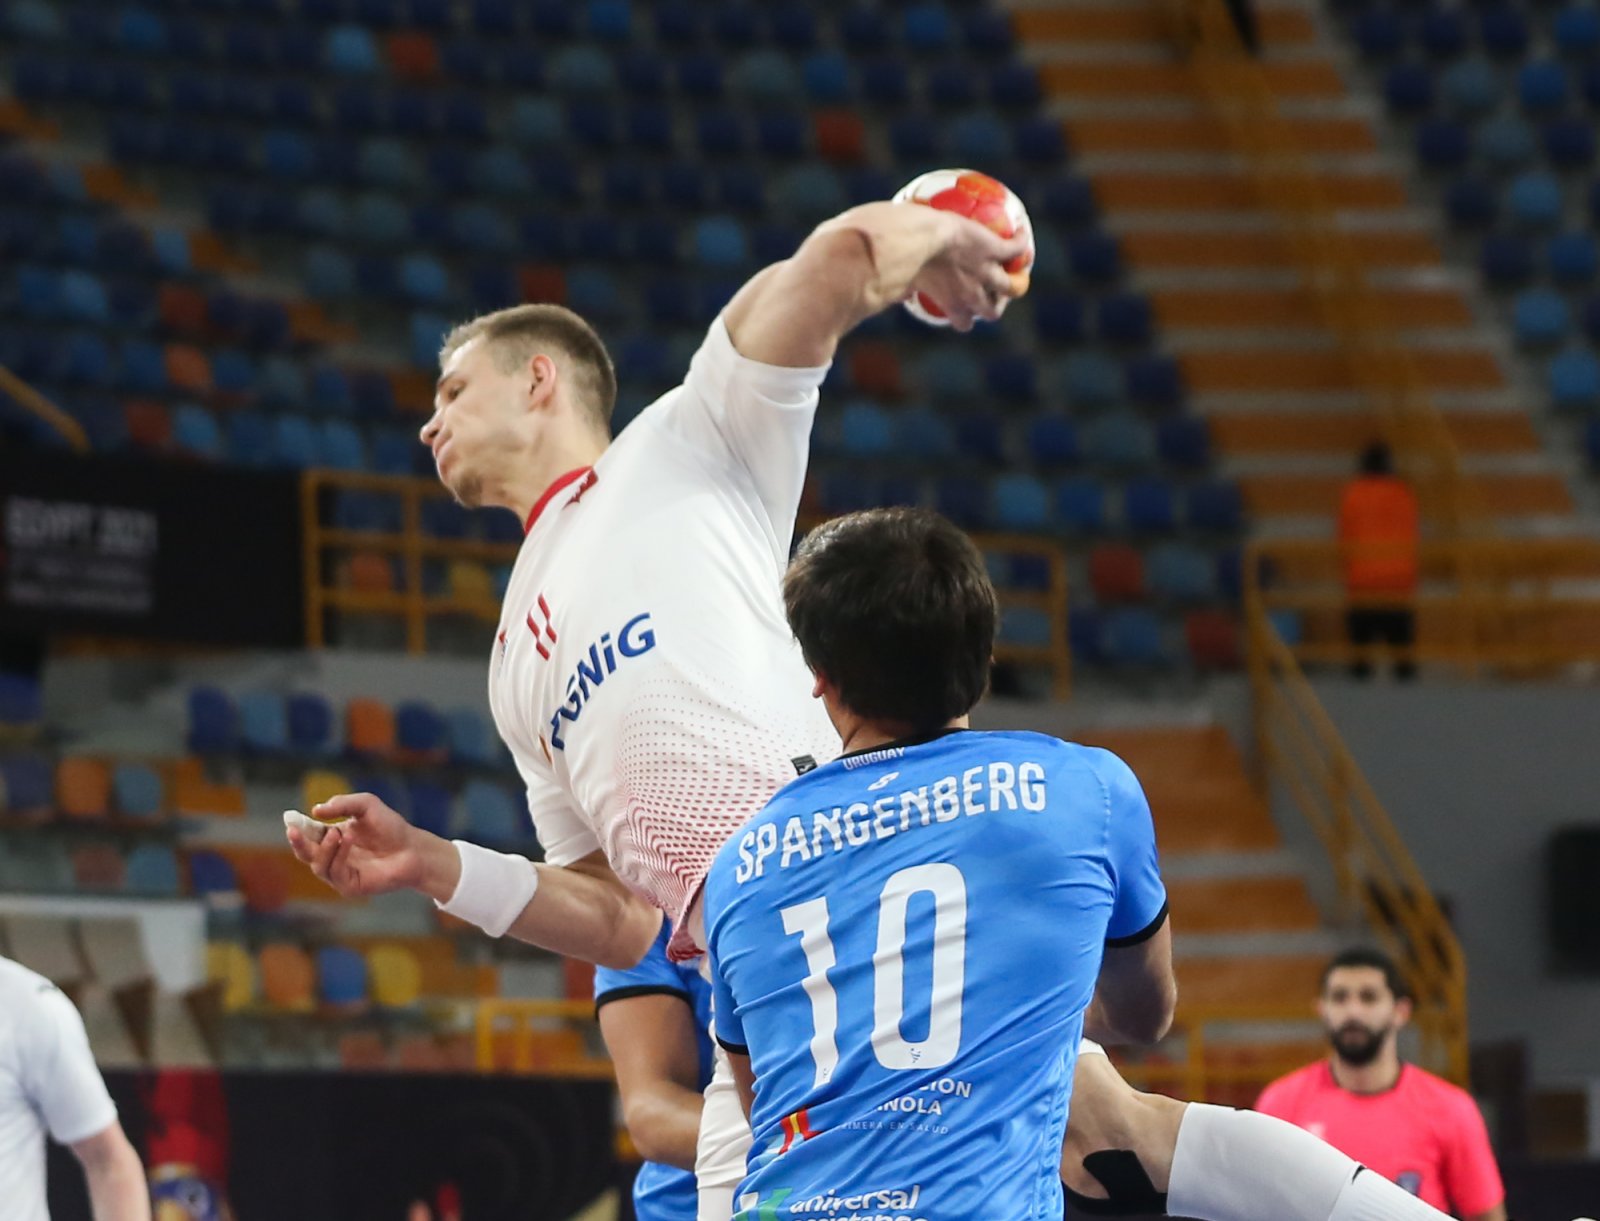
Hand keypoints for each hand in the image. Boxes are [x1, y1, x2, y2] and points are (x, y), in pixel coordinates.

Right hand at [284, 791, 426, 898]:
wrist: (412, 847)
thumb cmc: (390, 826)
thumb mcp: (366, 805)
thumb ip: (342, 804)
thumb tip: (315, 811)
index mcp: (332, 838)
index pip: (309, 835)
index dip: (298, 829)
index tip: (290, 820)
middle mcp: (333, 857)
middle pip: (306, 854)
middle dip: (298, 843)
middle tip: (293, 830)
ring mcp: (340, 874)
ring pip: (318, 865)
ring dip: (323, 849)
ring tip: (335, 833)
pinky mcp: (350, 886)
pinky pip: (335, 873)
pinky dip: (338, 856)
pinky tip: (348, 841)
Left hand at [911, 212, 1031, 331]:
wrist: (921, 239)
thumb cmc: (905, 259)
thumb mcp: (903, 280)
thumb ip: (902, 289)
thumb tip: (891, 293)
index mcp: (951, 304)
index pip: (964, 323)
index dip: (965, 317)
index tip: (962, 310)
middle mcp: (972, 294)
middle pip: (993, 312)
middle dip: (993, 305)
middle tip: (991, 293)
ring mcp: (987, 272)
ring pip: (1012, 287)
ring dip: (1013, 279)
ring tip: (1014, 268)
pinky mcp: (996, 250)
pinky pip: (1017, 249)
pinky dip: (1021, 242)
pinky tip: (1020, 232)